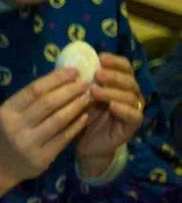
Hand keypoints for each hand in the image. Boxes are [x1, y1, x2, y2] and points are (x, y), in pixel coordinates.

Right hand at [0, 67, 90, 202]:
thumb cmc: (7, 134)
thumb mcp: (10, 114)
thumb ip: (30, 99)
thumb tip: (60, 77)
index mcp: (7, 111)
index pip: (34, 90)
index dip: (56, 78)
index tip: (74, 71)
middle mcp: (16, 127)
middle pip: (48, 103)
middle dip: (70, 90)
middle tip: (85, 82)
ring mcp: (29, 144)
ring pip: (58, 120)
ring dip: (76, 106)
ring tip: (87, 97)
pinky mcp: (42, 158)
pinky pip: (64, 138)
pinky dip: (76, 125)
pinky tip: (84, 116)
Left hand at [75, 53, 143, 176]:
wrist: (84, 144)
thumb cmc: (81, 117)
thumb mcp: (77, 96)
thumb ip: (78, 82)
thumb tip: (67, 65)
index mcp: (117, 84)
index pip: (124, 67)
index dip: (114, 61)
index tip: (100, 57)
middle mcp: (128, 94)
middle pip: (128, 79)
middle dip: (113, 75)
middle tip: (98, 74)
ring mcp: (132, 109)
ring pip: (130, 96)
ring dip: (113, 91)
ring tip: (96, 91)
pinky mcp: (132, 125)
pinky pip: (134, 115)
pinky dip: (124, 109)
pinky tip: (112, 106)